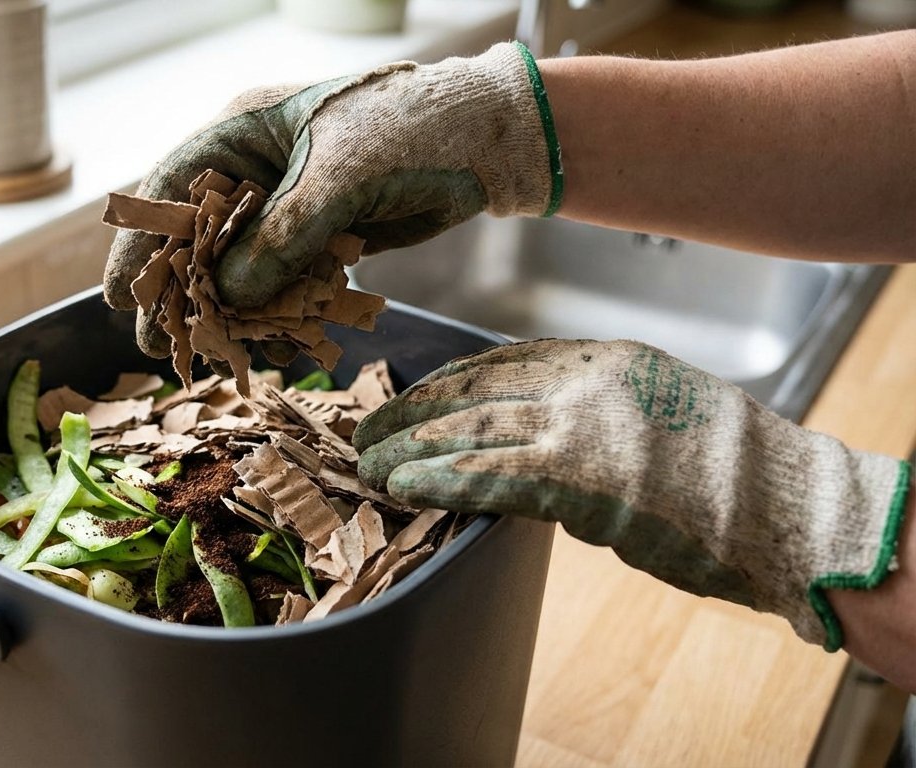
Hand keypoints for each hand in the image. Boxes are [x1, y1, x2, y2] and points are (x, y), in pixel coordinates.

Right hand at [103, 42, 561, 357]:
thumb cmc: (411, 131)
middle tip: (155, 344)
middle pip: (196, 235)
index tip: (116, 296)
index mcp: (244, 133)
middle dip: (178, 290)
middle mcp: (257, 170)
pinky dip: (277, 312)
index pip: (169, 189)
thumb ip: (282, 235)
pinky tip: (272, 344)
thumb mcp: (341, 176)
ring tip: (215, 354)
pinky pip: (284, 280)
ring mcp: (289, 204)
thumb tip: (231, 295)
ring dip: (229, 310)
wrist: (487, 142)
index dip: (138, 243)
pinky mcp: (322, 234)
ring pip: (239, 266)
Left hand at [353, 339, 910, 648]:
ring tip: (371, 466)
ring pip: (467, 430)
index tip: (411, 397)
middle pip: (470, 391)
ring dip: (410, 450)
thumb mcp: (658, 404)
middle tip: (368, 431)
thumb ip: (592, 406)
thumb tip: (535, 429)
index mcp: (602, 356)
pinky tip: (405, 488)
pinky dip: (440, 480)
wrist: (780, 507)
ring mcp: (579, 427)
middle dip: (411, 413)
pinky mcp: (577, 478)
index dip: (444, 383)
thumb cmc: (729, 470)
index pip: (499, 360)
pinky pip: (488, 474)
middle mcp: (583, 381)